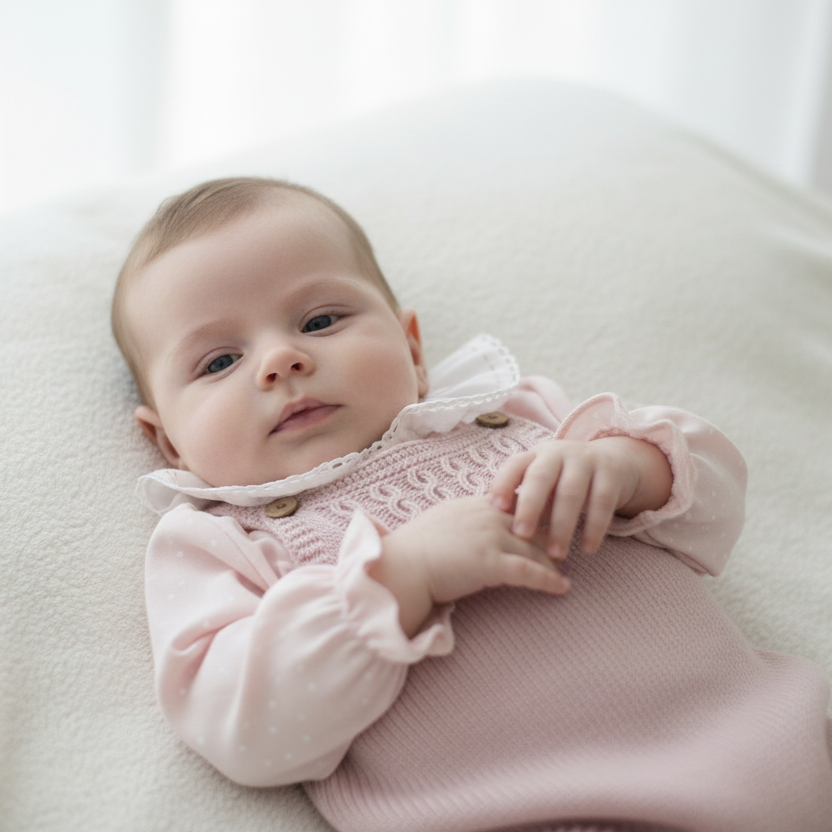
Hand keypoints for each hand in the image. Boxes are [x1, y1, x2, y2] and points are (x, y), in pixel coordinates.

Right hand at [369, 496, 569, 636]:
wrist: (401, 567)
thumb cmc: (413, 549)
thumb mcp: (441, 522)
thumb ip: (461, 520)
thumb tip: (469, 525)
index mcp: (475, 504)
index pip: (515, 504)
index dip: (535, 514)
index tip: (552, 522)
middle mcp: (487, 516)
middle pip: (532, 524)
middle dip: (552, 535)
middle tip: (567, 546)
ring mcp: (490, 538)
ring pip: (535, 548)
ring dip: (555, 561)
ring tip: (567, 570)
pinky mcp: (490, 563)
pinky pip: (529, 572)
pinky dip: (549, 580)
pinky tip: (563, 588)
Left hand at [489, 436, 671, 559]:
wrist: (613, 460)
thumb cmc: (564, 480)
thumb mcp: (543, 482)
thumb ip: (523, 499)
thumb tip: (492, 528)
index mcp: (535, 456)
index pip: (514, 466)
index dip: (503, 484)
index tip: (495, 508)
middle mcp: (558, 454)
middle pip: (541, 478)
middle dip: (530, 507)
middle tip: (522, 536)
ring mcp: (586, 461)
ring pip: (571, 493)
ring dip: (562, 525)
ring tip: (555, 554)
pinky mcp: (611, 474)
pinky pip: (602, 502)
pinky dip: (595, 528)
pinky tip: (587, 549)